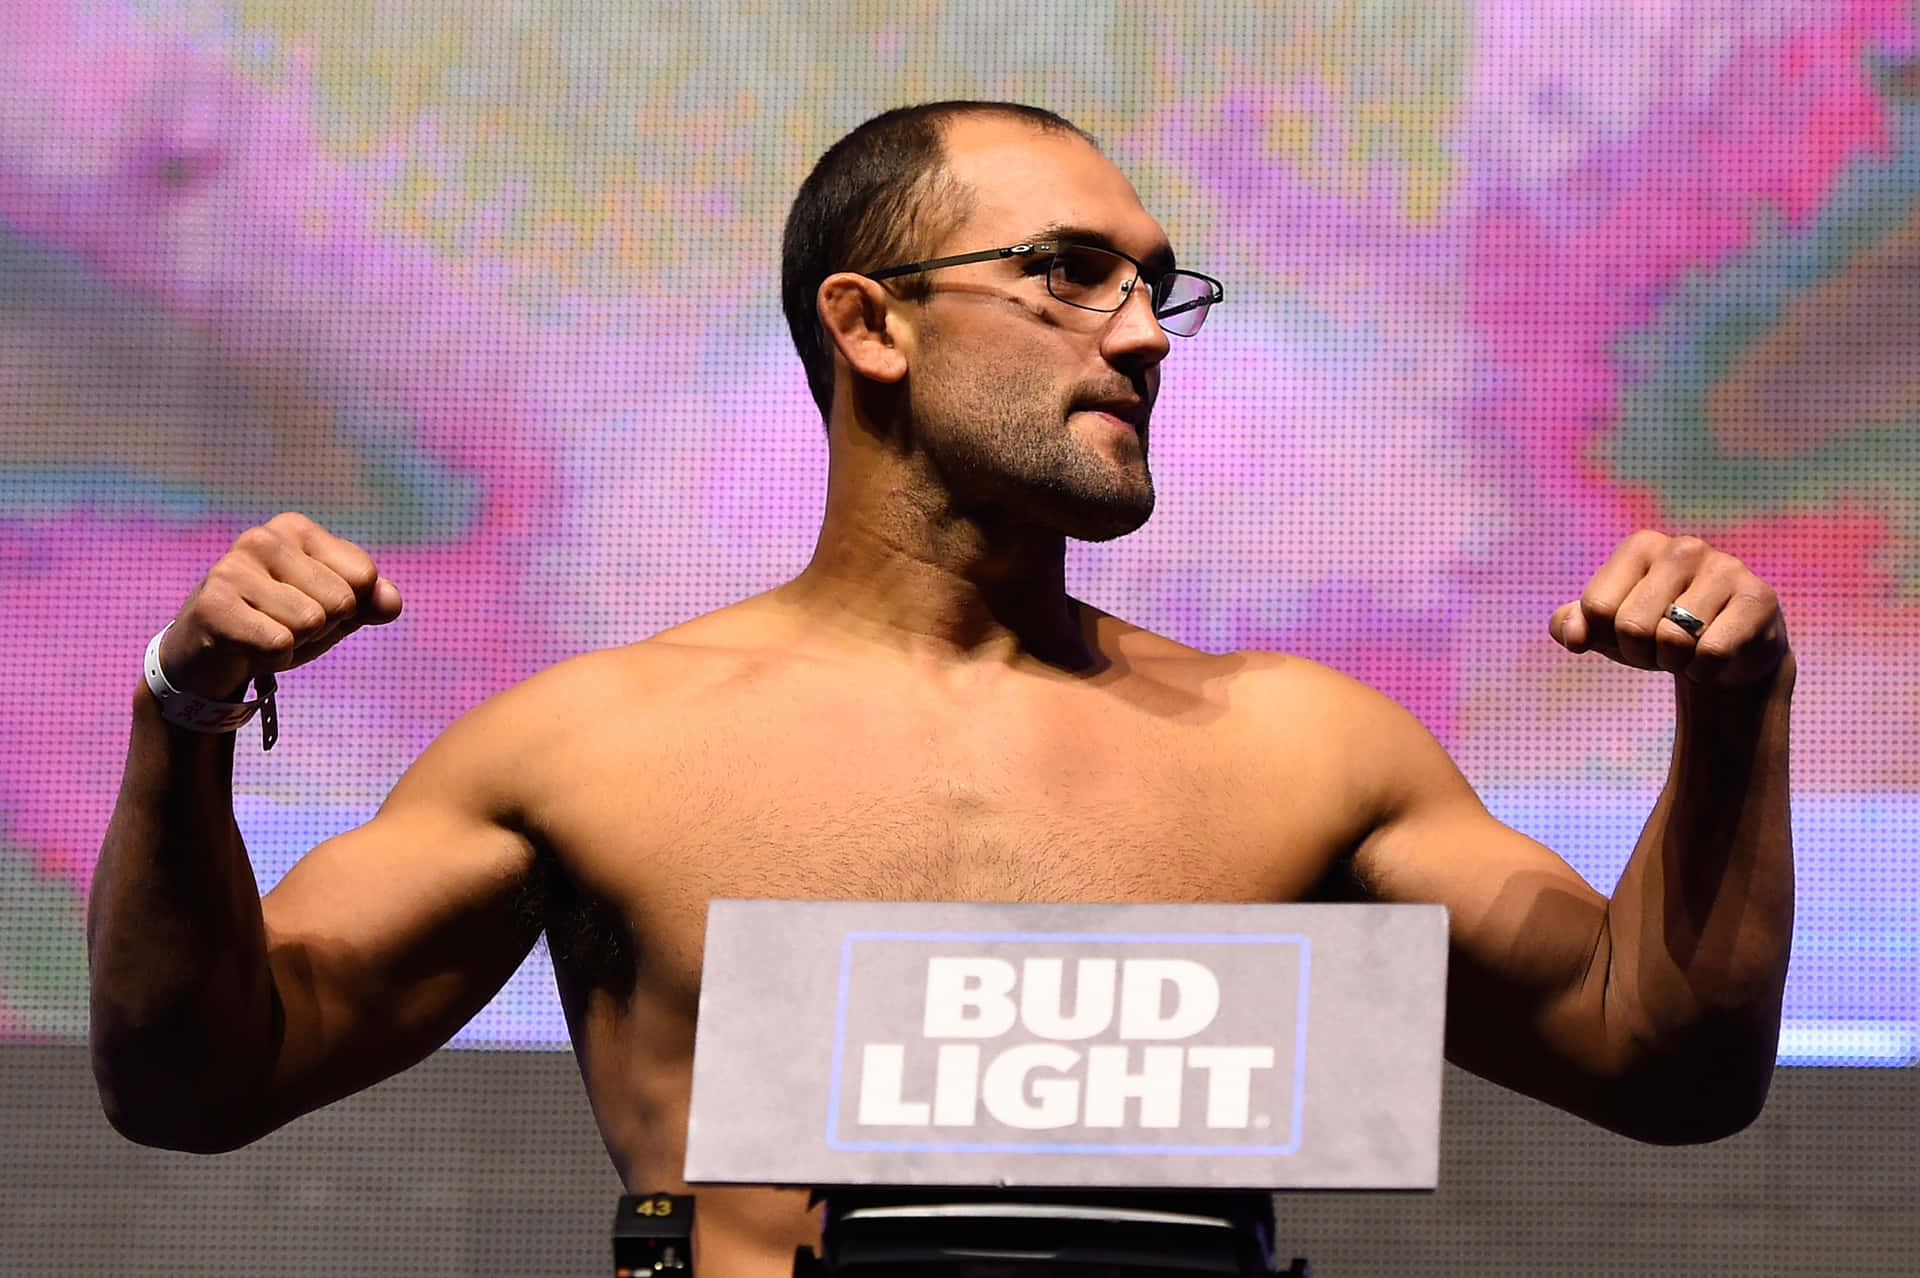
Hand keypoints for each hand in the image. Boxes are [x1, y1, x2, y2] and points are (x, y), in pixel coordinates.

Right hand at [157, 513, 402, 698]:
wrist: (205, 657)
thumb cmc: (276, 625)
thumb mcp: (333, 613)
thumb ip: (370, 602)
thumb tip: (392, 601)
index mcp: (296, 529)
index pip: (364, 576)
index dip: (347, 608)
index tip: (308, 607)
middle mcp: (263, 538)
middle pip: (341, 601)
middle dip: (320, 628)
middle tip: (281, 625)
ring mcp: (233, 568)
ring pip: (311, 623)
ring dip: (294, 643)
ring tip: (261, 633)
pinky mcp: (213, 605)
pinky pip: (279, 643)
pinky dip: (272, 659)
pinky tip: (245, 648)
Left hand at [1549, 531, 1787, 687]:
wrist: (1728, 656)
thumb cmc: (1656, 634)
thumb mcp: (1605, 630)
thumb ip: (1570, 626)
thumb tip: (1573, 636)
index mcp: (1641, 545)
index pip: (1596, 607)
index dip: (1606, 637)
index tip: (1628, 635)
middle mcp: (1684, 547)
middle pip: (1631, 626)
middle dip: (1640, 653)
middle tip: (1660, 649)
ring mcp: (1726, 567)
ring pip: (1673, 640)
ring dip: (1674, 662)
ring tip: (1688, 650)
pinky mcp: (1758, 598)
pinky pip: (1712, 653)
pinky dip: (1704, 671)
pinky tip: (1715, 658)